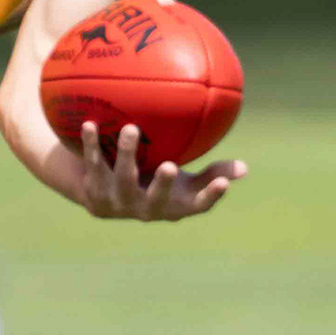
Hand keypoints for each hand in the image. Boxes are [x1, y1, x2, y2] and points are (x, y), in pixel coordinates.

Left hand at [64, 121, 242, 221]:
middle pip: (154, 200)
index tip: (223, 184)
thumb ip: (211, 174)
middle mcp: (146, 209)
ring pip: (122, 180)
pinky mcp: (94, 191)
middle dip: (162, 185)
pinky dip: (91, 146)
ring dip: (126, 155)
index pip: (197, 206)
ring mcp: (118, 202)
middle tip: (170, 166)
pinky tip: (90, 125)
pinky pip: (93, 164)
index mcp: (173, 206)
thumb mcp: (184, 183)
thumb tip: (244, 168)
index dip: (210, 197)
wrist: (102, 198)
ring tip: (131, 129)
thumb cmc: (154, 184)